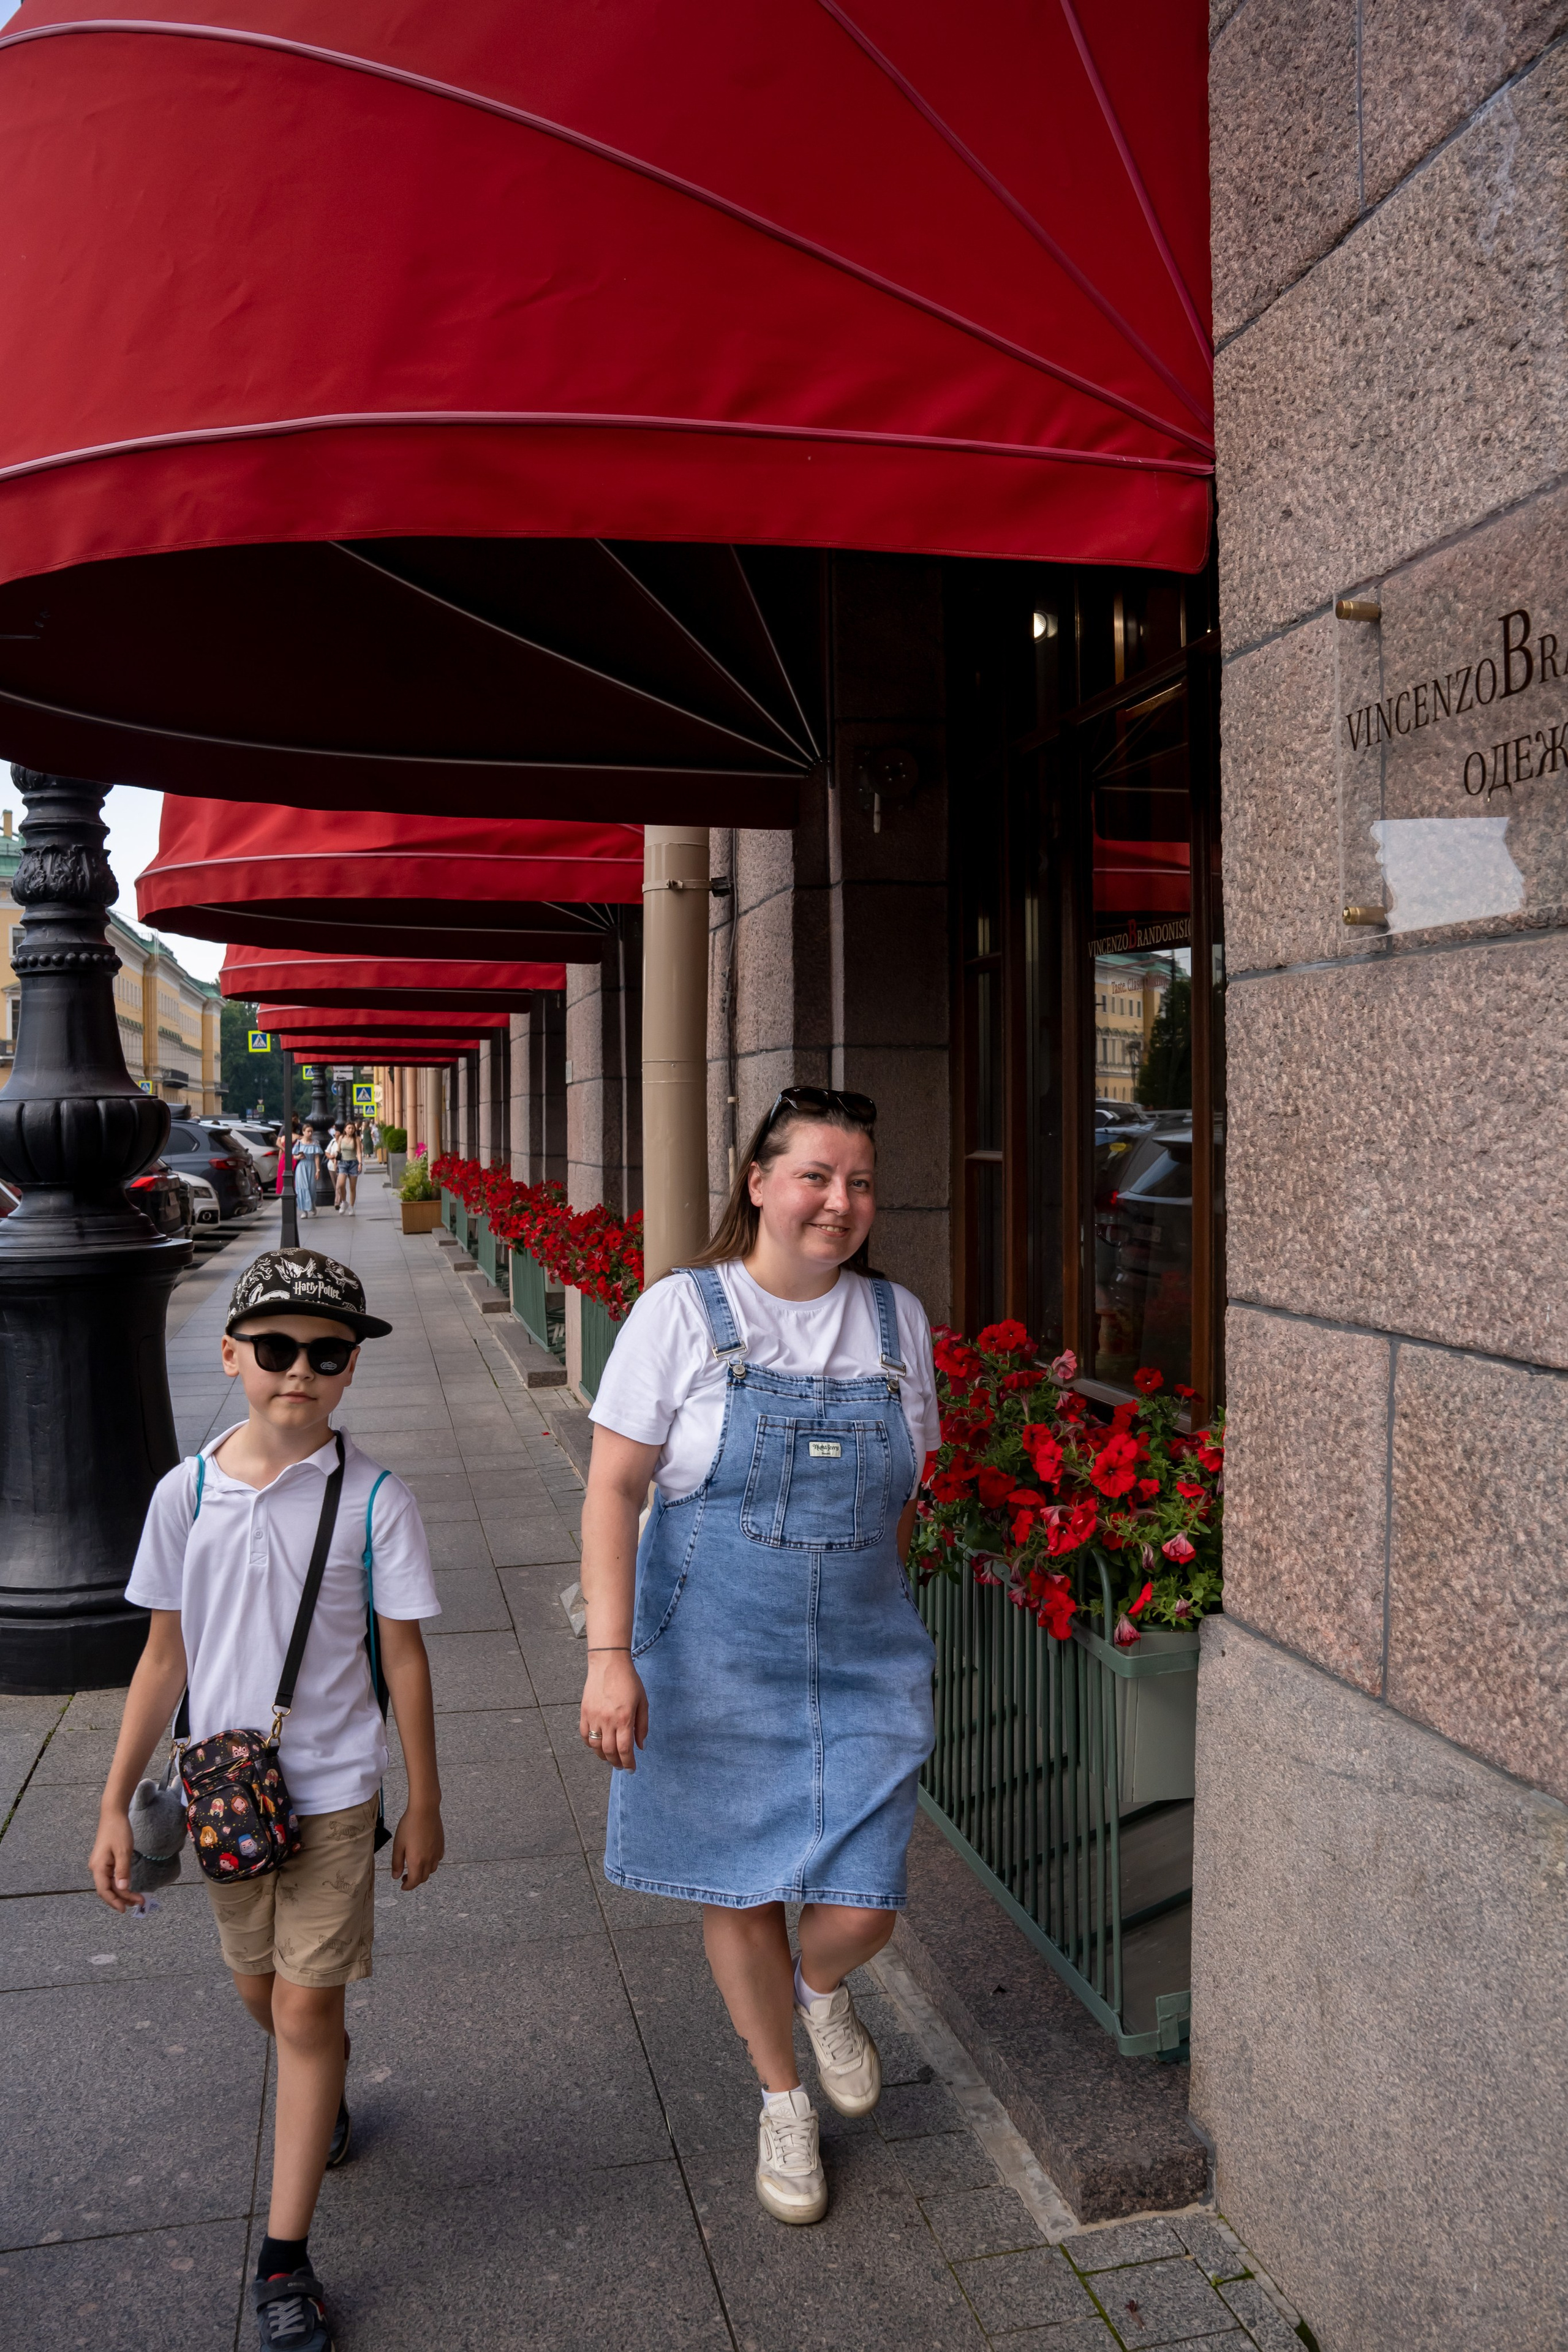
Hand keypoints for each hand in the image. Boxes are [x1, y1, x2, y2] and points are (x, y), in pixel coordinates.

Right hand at [89, 1808, 141, 1912]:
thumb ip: (123, 1871)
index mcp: (98, 1867)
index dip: (114, 1902)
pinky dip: (120, 1884)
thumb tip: (123, 1889)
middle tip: (138, 1903)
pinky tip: (128, 1888)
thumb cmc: (118, 1830)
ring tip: (136, 1898)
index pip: (104, 1891)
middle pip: (107, 1890)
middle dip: (122, 1898)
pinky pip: (111, 1877)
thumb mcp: (123, 1851)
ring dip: (122, 1892)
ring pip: (110, 1884)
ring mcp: (100, 1865)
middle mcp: (96, 1868)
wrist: (113, 1814)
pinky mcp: (105, 1861)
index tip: (125, 1909)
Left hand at [390, 1800, 443, 1889]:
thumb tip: (396, 1876)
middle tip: (405, 1877)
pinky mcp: (441, 1846)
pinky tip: (425, 1856)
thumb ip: (397, 1863)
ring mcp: (436, 1853)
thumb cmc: (409, 1825)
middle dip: (414, 1881)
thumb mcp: (398, 1844)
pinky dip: (430, 1863)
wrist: (425, 1810)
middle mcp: (429, 1860)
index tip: (402, 1886)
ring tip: (415, 1867)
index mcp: (417, 1861)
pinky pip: (437, 1860)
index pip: (414, 1881)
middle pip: (423, 1878)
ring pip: (431, 1870)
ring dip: (423, 1873)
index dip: (407, 1886)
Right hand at [580, 1652, 646, 1770]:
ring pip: (595, 1746)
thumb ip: (642, 1726)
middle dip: (616, 1763)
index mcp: (625, 1718)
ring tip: (610, 1758)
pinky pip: (584, 1735)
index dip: (628, 1763)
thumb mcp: (643, 1702)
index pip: (625, 1750)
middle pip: (609, 1752)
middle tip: (621, 1766)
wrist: (608, 1663)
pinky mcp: (584, 1712)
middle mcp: (608, 1720)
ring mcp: (594, 1717)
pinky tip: (598, 1745)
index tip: (631, 1769)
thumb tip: (641, 1746)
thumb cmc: (629, 1681)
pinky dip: (590, 1744)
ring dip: (603, 1756)